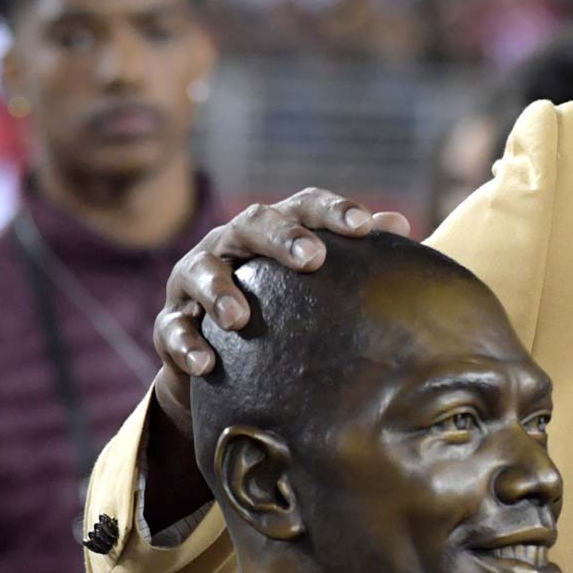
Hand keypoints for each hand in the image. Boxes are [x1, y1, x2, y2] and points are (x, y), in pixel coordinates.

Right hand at [143, 189, 407, 528]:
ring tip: (240, 317)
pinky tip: (206, 365)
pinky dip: (187, 344)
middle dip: (281, 238)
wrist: (225, 361)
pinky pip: (172, 328)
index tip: (364, 226)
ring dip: (219, 291)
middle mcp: (232, 245)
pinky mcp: (170, 322)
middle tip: (312, 258)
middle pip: (252, 225)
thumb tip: (402, 228)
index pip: (304, 206)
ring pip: (201, 272)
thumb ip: (355, 255)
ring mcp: (194, 280)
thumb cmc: (285, 309)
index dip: (333, 211)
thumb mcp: (318, 281)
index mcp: (273, 230)